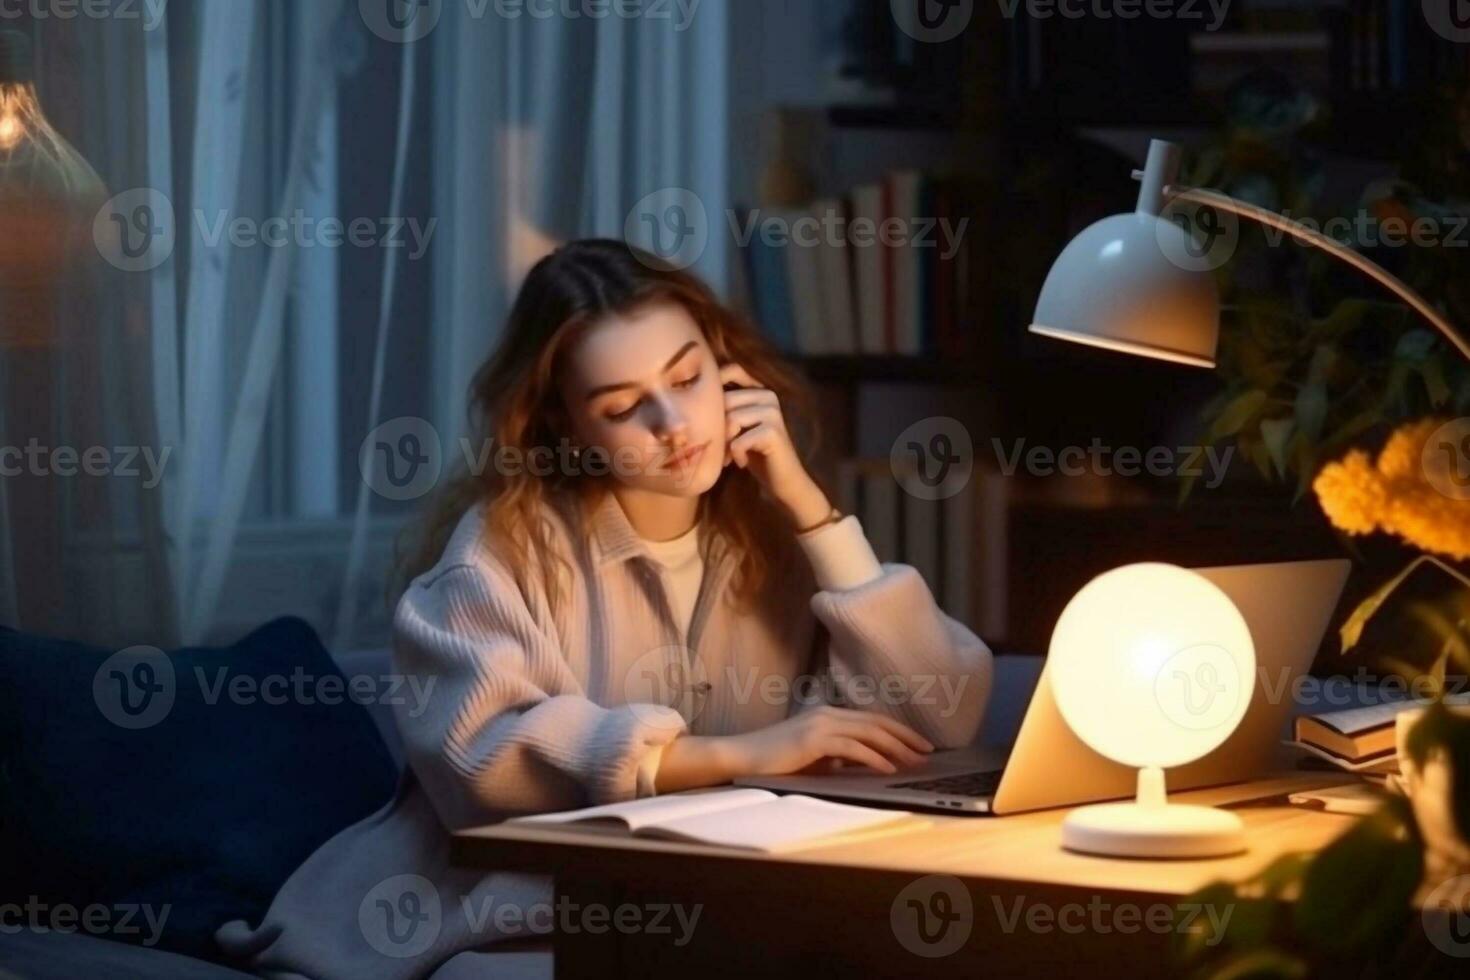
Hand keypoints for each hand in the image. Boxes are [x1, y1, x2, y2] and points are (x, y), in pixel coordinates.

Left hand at [719, 362, 831, 528]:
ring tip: (729, 457)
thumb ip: (725, 409)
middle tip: (721, 449)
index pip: (732, 370)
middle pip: (725, 400)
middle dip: (717, 427)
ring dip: (724, 443)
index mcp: (760, 390)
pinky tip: (742, 463)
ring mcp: (773, 412)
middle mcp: (768, 396)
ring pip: (730, 420)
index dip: (713, 384)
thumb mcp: (738, 428)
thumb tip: (689, 393)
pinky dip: (735, 454)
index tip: (705, 412)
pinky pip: (738, 440)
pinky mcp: (773, 432)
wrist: (783, 482)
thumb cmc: (755, 454)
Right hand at [723, 706, 934, 777]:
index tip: (919, 744)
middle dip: (905, 737)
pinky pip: (852, 747)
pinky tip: (888, 768)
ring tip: (914, 761)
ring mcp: (820, 724)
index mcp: (828, 716)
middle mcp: (827, 714)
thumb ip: (839, 757)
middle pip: (876, 722)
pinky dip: (873, 757)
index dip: (898, 731)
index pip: (871, 720)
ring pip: (868, 732)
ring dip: (895, 747)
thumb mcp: (814, 758)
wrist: (742, 758)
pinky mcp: (813, 739)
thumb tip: (868, 764)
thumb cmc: (776, 761)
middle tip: (927, 751)